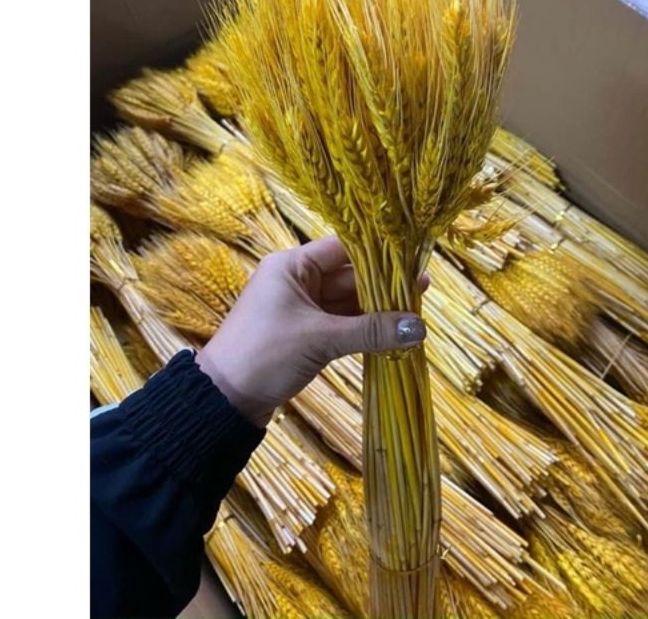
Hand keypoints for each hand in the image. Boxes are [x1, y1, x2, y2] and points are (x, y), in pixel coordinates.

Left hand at [197, 236, 427, 425]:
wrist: (225, 399)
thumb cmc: (265, 354)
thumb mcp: (320, 339)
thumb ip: (371, 330)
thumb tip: (419, 328)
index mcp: (291, 266)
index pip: (343, 248)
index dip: (378, 253)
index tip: (411, 258)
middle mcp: (297, 280)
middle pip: (349, 275)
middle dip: (383, 285)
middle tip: (422, 288)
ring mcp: (301, 307)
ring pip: (347, 301)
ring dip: (376, 309)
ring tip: (414, 310)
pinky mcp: (305, 332)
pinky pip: (341, 322)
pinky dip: (363, 327)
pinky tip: (391, 330)